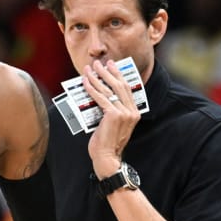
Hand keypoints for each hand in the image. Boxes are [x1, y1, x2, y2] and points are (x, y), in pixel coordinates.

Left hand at [84, 58, 141, 176]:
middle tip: (99, 63)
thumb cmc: (107, 144)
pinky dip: (91, 88)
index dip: (118, 75)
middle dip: (108, 72)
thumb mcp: (114, 125)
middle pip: (119, 85)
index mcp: (134, 113)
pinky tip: (85, 81)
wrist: (107, 158)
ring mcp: (123, 113)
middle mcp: (131, 111)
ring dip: (97, 77)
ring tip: (90, 68)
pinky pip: (100, 97)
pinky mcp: (113, 115)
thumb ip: (113, 111)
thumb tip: (101, 96)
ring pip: (109, 89)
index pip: (127, 89)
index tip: (112, 66)